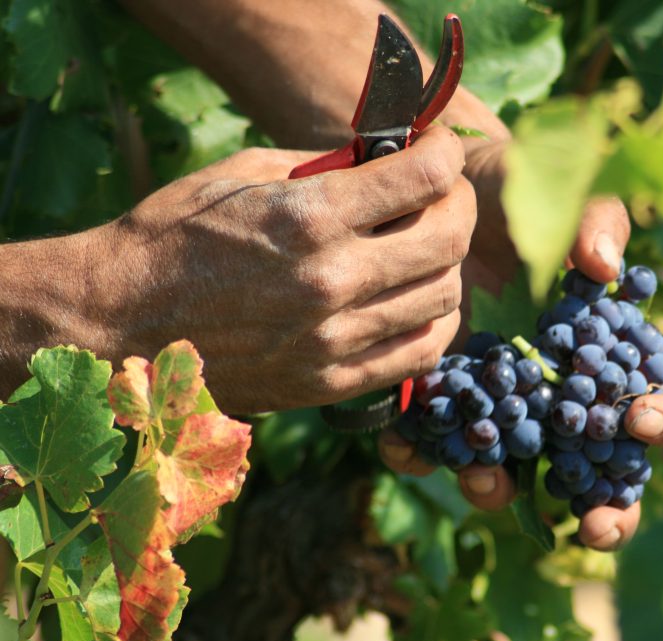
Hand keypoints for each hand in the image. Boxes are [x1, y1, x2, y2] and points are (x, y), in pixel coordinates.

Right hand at [79, 126, 474, 413]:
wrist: (117, 322)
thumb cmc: (173, 237)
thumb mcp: (243, 175)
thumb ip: (325, 168)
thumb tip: (386, 161)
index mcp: (307, 218)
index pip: (424, 179)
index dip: (447, 154)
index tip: (441, 148)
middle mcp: (330, 281)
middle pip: (449, 239)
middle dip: (459, 205)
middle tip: (443, 196)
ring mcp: (333, 341)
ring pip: (444, 299)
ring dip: (449, 265)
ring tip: (426, 249)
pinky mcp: (329, 383)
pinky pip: (420, 354)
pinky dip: (436, 322)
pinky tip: (417, 301)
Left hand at [378, 138, 662, 551]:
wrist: (438, 188)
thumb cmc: (519, 187)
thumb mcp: (560, 191)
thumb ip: (596, 219)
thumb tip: (604, 265)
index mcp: (608, 348)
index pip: (657, 395)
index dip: (662, 415)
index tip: (639, 418)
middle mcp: (559, 388)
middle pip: (598, 466)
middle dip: (606, 508)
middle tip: (597, 529)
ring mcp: (499, 400)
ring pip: (515, 470)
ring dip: (505, 490)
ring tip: (488, 485)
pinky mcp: (441, 397)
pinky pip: (436, 442)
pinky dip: (423, 453)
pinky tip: (408, 447)